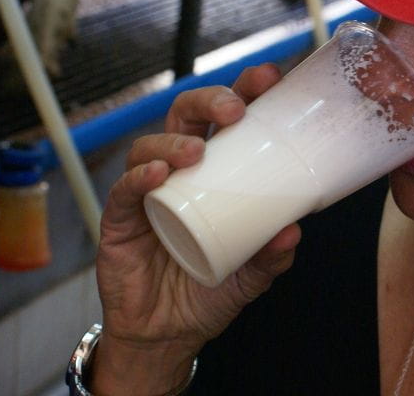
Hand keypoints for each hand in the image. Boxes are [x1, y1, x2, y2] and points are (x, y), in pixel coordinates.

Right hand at [91, 63, 301, 393]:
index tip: (268, 78)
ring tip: (196, 152)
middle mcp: (180, 172)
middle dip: (209, 101)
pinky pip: (124, 190)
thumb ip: (271, 256)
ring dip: (174, 140)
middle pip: (186, 116)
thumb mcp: (251, 275)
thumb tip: (293, 230)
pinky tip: (157, 175)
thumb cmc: (208, 291)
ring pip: (151, 145)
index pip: (226, 120)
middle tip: (234, 111)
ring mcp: (147, 192)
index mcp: (215, 173)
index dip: (244, 92)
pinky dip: (139, 177)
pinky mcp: (120, 219)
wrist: (167, 336)